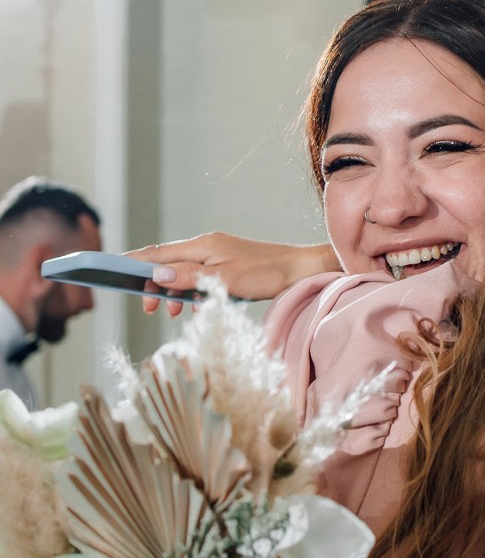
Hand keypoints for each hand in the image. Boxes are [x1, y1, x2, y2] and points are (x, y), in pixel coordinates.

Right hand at [126, 235, 338, 316]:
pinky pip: (200, 277)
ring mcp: (218, 254)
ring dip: (172, 291)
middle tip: (147, 308)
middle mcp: (206, 246)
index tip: (110, 270)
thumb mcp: (224, 281)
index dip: (132, 262)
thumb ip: (189, 278)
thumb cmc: (266, 275)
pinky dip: (191, 292)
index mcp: (202, 245)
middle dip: (152, 284)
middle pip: (167, 262)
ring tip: (171, 312)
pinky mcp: (228, 265)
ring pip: (183, 272)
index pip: (157, 252)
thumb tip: (156, 274)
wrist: (301, 270)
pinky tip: (196, 308)